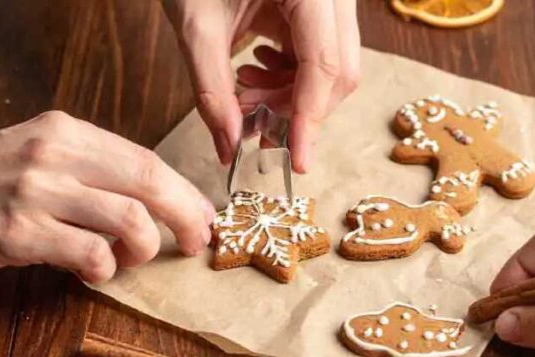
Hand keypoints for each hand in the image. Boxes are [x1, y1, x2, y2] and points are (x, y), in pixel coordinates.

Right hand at [0, 111, 214, 283]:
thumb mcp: (36, 156)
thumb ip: (91, 171)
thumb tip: (155, 202)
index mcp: (65, 130)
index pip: (146, 159)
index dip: (184, 193)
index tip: (202, 217)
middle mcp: (54, 153)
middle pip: (150, 184)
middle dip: (184, 219)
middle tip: (192, 245)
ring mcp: (35, 192)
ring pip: (129, 223)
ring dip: (140, 251)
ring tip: (123, 261)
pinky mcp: (18, 234)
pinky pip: (91, 256)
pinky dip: (104, 271)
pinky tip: (90, 272)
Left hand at [164, 0, 359, 172]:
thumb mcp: (195, 25)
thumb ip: (212, 90)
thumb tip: (229, 148)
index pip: (325, 64)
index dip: (309, 119)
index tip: (295, 162)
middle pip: (339, 70)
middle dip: (298, 110)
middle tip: (254, 129)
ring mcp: (331, 0)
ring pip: (333, 67)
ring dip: (292, 97)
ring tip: (245, 92)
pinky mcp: (321, 7)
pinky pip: (320, 54)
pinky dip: (291, 77)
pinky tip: (255, 70)